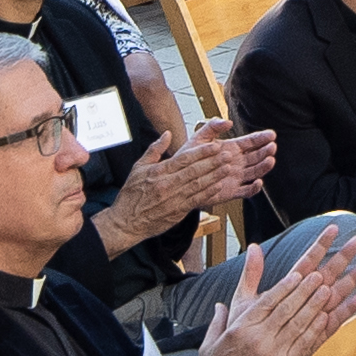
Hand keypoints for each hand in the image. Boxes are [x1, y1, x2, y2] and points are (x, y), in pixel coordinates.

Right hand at [106, 122, 272, 245]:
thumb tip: (167, 134)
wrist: (126, 222)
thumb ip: (154, 150)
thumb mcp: (138, 167)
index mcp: (159, 172)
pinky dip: (209, 193)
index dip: (201, 152)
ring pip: (198, 185)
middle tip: (228, 154)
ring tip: (228, 167)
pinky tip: (219, 186)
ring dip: (215, 176)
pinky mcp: (178, 211)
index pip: (184, 159)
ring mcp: (174, 198)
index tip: (214, 145)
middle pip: (194, 171)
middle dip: (213, 162)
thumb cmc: (132, 194)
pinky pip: (196, 200)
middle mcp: (168, 184)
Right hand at [186, 230, 355, 355]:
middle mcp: (258, 340)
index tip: (300, 272)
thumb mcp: (210, 344)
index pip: (266, 301)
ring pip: (299, 324)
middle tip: (322, 273)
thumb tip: (220, 302)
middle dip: (306, 289)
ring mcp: (274, 355)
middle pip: (287, 308)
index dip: (286, 286)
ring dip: (317, 305)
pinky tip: (329, 317)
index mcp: (240, 330)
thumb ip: (219, 320)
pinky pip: (305, 345)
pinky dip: (318, 330)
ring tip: (331, 288)